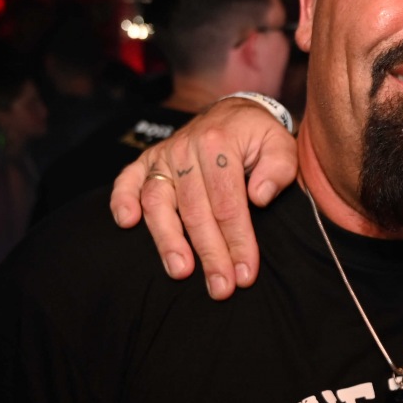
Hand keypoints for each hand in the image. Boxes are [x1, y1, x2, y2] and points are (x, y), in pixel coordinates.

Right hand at [108, 97, 298, 299]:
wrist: (233, 114)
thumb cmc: (259, 138)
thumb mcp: (281, 145)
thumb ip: (278, 169)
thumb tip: (259, 197)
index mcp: (220, 145)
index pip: (228, 203)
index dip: (237, 241)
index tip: (245, 273)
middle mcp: (187, 149)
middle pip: (195, 210)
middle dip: (210, 254)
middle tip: (220, 288)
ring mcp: (164, 156)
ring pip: (158, 202)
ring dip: (168, 240)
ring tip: (180, 271)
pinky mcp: (148, 161)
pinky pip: (128, 180)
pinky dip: (122, 200)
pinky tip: (126, 224)